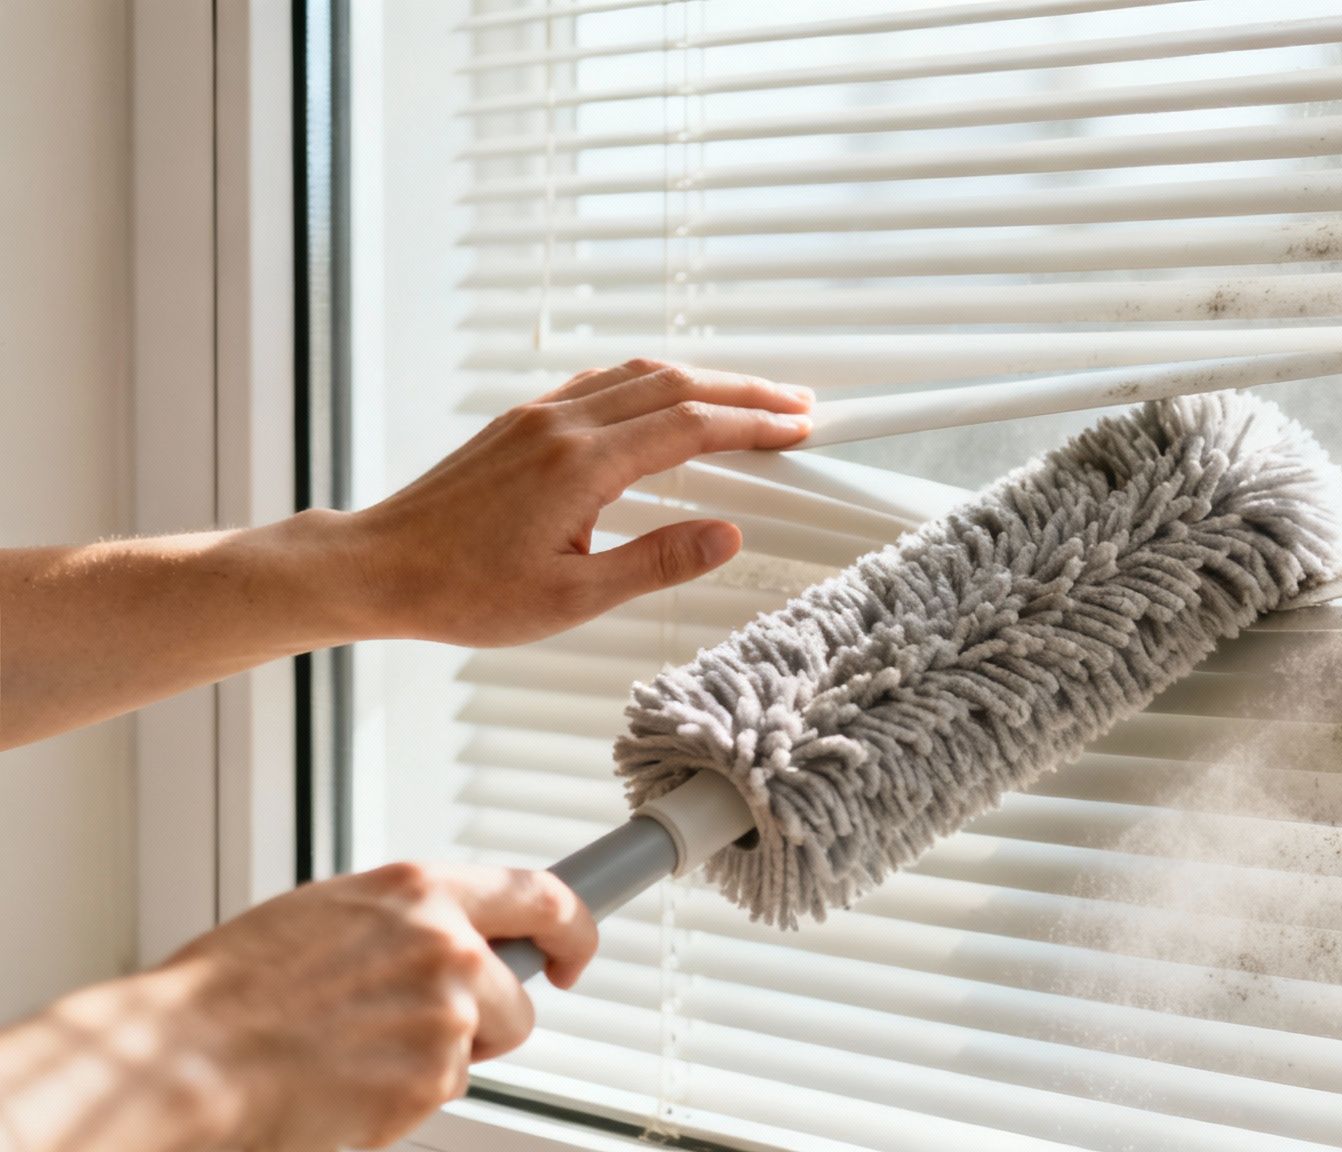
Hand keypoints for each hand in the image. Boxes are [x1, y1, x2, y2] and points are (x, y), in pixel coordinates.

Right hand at [152, 862, 597, 1151]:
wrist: (187, 1055)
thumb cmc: (234, 988)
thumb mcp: (328, 915)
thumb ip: (402, 920)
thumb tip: (446, 935)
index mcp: (419, 892)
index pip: (541, 894)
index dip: (573, 927)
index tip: (573, 950)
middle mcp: (447, 946)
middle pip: (515, 995)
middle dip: (486, 1019)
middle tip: (419, 1031)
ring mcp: (446, 1015)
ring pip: (476, 1050)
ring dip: (432, 1059)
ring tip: (352, 1053)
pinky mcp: (431, 1078)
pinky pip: (437, 1092)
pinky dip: (400, 1097)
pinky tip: (342, 1083)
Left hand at [343, 359, 811, 646]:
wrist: (376, 567)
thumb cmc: (461, 591)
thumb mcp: (571, 597)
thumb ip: (656, 561)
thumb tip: (726, 535)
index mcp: (579, 464)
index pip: (691, 426)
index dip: (754, 425)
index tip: (799, 428)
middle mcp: (560, 425)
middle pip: (675, 383)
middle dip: (744, 391)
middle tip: (797, 404)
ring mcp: (538, 416)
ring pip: (639, 374)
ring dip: (702, 380)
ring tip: (747, 401)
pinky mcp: (522, 422)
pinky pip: (602, 382)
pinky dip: (653, 382)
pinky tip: (668, 400)